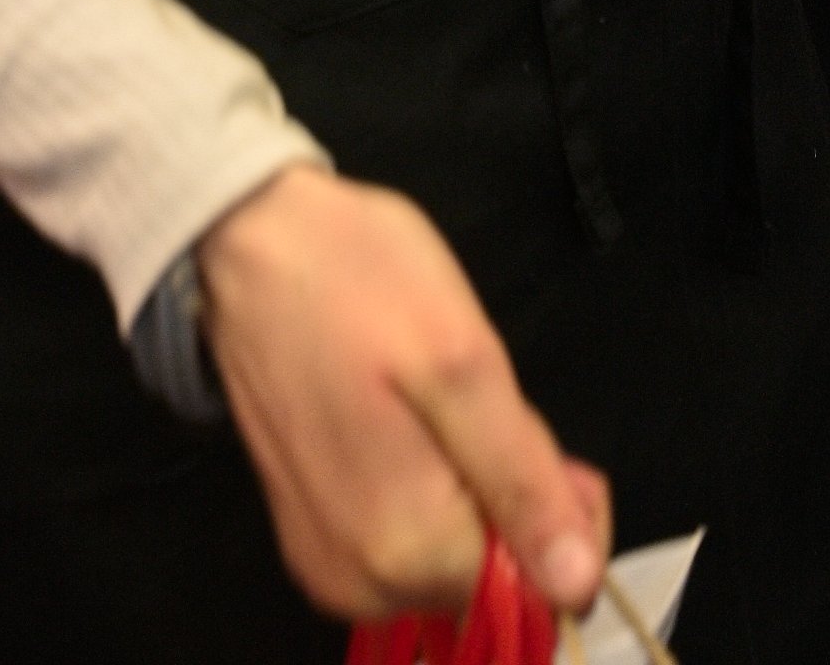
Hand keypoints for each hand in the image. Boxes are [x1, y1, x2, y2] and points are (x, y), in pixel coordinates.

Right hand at [198, 166, 607, 620]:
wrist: (251, 242)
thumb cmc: (359, 281)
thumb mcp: (464, 361)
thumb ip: (521, 481)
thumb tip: (577, 583)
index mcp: (406, 554)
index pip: (537, 584)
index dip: (558, 508)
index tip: (529, 429)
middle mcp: (360, 585)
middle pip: (489, 568)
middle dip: (507, 490)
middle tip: (473, 395)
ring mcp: (328, 562)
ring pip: (450, 547)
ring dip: (467, 482)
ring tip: (433, 396)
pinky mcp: (313, 530)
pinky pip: (404, 533)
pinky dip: (426, 481)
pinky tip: (404, 414)